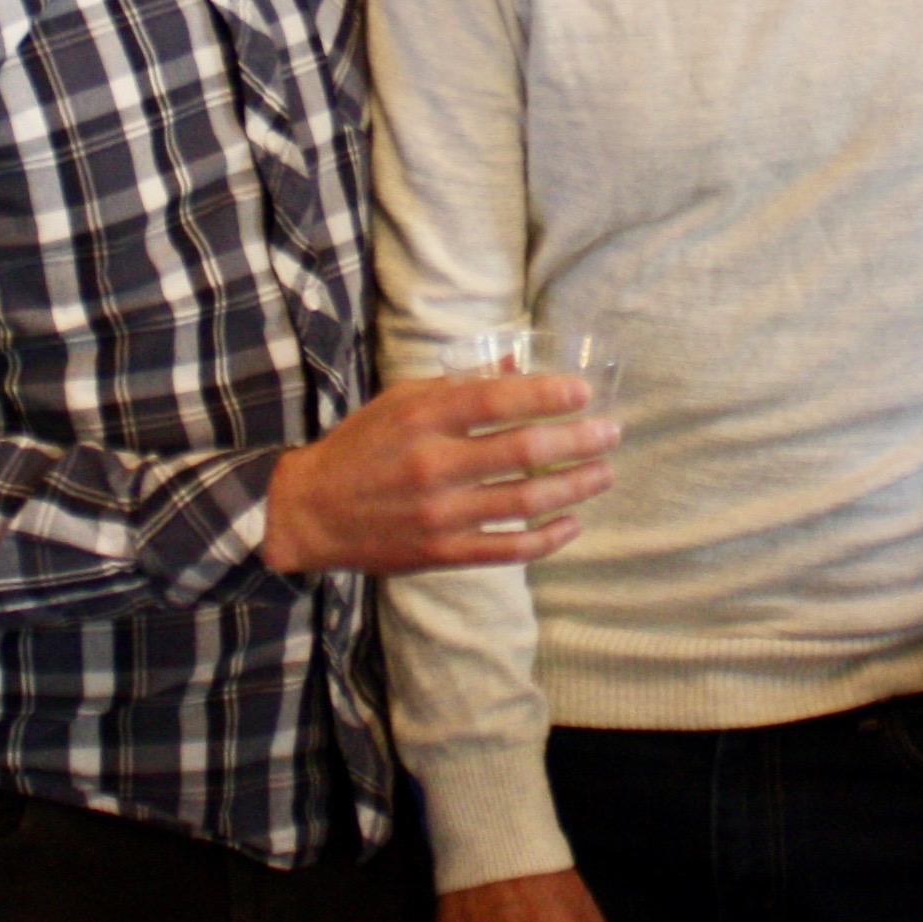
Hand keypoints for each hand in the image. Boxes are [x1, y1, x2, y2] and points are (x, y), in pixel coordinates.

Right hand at [262, 375, 616, 575]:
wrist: (311, 512)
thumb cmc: (361, 447)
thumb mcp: (400, 401)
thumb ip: (458, 386)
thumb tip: (517, 368)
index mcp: (422, 418)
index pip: (498, 400)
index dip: (548, 394)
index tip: (584, 391)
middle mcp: (434, 465)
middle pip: (524, 451)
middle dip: (578, 441)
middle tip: (611, 432)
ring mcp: (440, 514)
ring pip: (525, 501)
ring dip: (575, 486)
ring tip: (604, 472)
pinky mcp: (442, 553)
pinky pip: (508, 549)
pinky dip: (548, 538)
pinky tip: (573, 523)